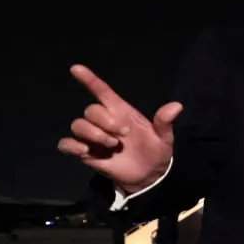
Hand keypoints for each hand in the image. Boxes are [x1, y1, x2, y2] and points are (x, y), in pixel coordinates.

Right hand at [56, 64, 182, 194]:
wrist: (148, 175)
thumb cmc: (155, 151)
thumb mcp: (164, 138)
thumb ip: (164, 122)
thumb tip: (177, 106)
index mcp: (121, 112)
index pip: (102, 91)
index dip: (89, 79)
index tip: (76, 68)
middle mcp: (104, 122)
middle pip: (90, 110)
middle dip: (105, 121)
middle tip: (123, 135)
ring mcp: (93, 137)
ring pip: (78, 125)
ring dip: (93, 134)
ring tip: (112, 145)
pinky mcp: (85, 153)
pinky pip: (66, 144)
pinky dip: (71, 146)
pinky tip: (86, 151)